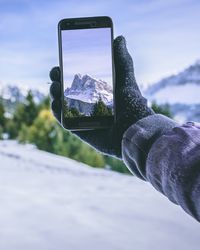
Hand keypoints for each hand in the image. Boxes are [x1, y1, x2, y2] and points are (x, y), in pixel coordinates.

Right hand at [49, 36, 153, 159]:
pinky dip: (56, 111)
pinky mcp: (79, 129)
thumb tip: (119, 38)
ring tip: (55, 87)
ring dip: (54, 94)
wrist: (133, 129)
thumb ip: (122, 59)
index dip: (67, 70)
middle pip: (66, 89)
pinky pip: (63, 120)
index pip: (76, 78)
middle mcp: (87, 102)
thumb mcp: (126, 78)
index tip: (61, 61)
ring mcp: (82, 116)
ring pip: (61, 103)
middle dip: (57, 79)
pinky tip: (55, 103)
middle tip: (56, 72)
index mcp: (96, 90)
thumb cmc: (132, 104)